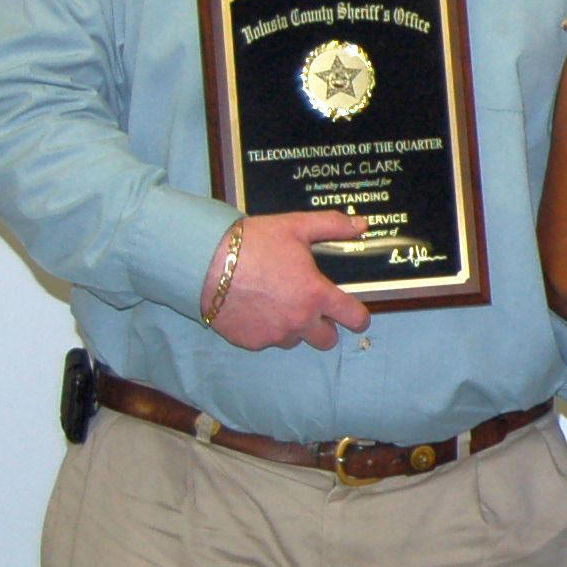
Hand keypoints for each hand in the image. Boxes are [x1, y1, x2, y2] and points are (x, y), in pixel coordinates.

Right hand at [208, 212, 372, 350]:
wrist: (203, 263)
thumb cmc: (253, 243)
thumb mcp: (296, 226)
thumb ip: (333, 226)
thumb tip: (362, 224)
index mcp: (316, 295)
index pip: (355, 319)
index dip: (359, 318)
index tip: (356, 315)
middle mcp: (299, 321)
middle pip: (327, 340)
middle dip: (324, 327)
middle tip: (311, 307)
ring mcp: (274, 335)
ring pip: (295, 341)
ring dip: (293, 328)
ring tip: (277, 303)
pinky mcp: (250, 342)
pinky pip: (267, 341)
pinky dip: (266, 329)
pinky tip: (255, 308)